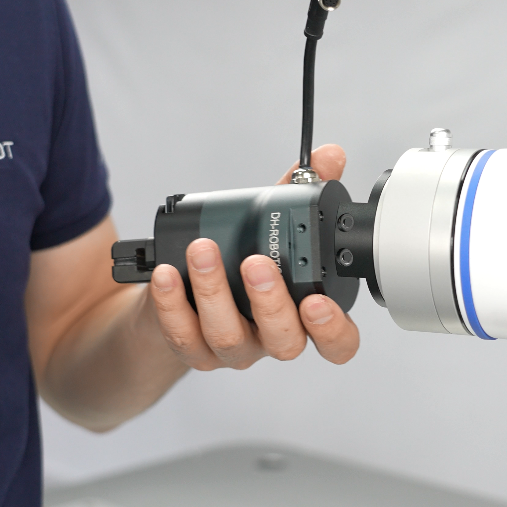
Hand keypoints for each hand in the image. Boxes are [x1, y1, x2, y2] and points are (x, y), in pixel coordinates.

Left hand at [148, 144, 358, 369]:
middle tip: (256, 263)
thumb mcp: (271, 227)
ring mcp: (233, 348)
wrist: (180, 302)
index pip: (338, 341)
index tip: (318, 301)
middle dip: (270, 302)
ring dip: (214, 291)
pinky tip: (168, 272)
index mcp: (303, 314)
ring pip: (229, 335)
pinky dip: (172, 302)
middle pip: (285, 341)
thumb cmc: (237, 265)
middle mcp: (272, 337)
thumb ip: (299, 193)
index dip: (332, 328)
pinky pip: (183, 334)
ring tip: (203, 249)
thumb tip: (329, 157)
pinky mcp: (192, 349)